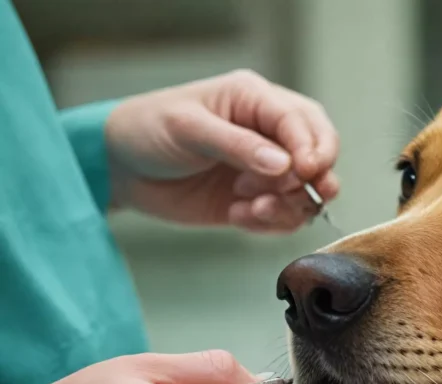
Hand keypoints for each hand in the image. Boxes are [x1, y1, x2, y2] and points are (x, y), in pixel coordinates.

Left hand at [105, 69, 339, 232]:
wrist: (120, 166)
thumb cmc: (148, 130)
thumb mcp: (189, 129)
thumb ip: (238, 146)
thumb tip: (285, 163)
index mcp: (256, 100)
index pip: (304, 122)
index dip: (314, 148)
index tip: (306, 172)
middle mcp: (269, 134)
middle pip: (320, 155)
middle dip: (311, 180)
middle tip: (282, 194)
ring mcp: (265, 170)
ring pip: (306, 192)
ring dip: (287, 207)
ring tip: (250, 209)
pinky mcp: (255, 200)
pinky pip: (284, 217)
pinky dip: (269, 223)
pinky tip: (238, 215)